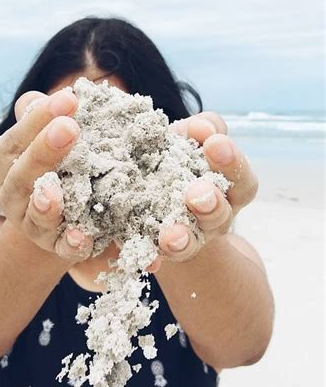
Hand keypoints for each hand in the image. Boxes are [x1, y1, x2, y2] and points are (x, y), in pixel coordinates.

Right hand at [0, 89, 92, 263]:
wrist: (52, 218)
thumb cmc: (48, 167)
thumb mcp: (40, 140)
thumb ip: (42, 116)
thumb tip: (63, 94)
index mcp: (4, 167)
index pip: (15, 141)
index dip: (36, 120)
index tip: (67, 99)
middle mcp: (12, 196)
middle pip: (22, 175)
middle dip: (43, 151)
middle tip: (69, 127)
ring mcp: (32, 224)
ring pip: (35, 215)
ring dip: (45, 203)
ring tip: (54, 191)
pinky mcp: (55, 246)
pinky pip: (62, 248)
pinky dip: (71, 243)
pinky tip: (83, 237)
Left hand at [154, 112, 258, 266]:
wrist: (154, 193)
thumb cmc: (177, 157)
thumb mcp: (191, 138)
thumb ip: (202, 129)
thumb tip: (202, 127)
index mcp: (226, 186)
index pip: (240, 179)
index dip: (231, 163)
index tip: (214, 143)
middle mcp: (213, 215)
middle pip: (221, 215)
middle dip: (210, 204)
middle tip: (197, 194)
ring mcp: (190, 236)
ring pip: (192, 241)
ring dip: (182, 237)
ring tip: (171, 235)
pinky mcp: (160, 248)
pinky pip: (157, 256)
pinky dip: (152, 257)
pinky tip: (147, 259)